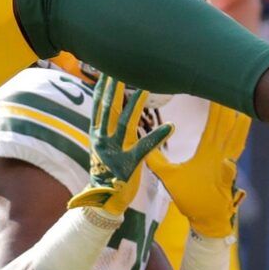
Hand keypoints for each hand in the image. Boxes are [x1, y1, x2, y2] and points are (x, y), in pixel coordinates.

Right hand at [70, 76, 173, 217]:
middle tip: (119, 67)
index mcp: (97, 136)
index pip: (99, 107)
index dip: (103, 88)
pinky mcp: (129, 164)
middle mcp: (102, 140)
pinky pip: (145, 147)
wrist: (103, 202)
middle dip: (113, 87)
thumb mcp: (107, 149)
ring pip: (125, 122)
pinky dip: (157, 136)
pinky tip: (171, 126)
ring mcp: (114, 151)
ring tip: (145, 86)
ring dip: (136, 103)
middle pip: (108, 108)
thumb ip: (112, 131)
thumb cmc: (108, 174)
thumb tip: (119, 114)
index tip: (107, 70)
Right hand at [146, 102, 249, 237]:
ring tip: (245, 101)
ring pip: (239, 134)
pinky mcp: (232, 167)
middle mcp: (223, 154)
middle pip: (230, 125)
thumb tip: (141, 141)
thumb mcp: (169, 179)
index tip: (218, 91)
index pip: (215, 124)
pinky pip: (238, 145)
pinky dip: (241, 133)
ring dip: (241, 117)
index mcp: (208, 154)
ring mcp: (230, 161)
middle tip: (234, 87)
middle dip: (231, 106)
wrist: (210, 219)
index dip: (218, 107)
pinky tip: (242, 125)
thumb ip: (156, 160)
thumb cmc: (190, 199)